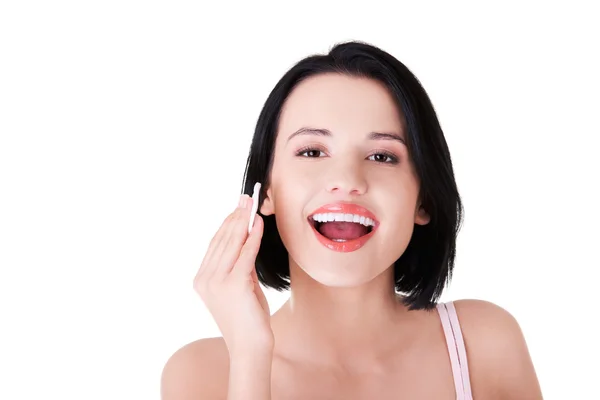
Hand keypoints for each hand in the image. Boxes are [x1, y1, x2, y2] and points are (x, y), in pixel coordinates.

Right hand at [194, 194, 272, 356]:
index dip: (227, 223)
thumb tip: (246, 239)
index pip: (215, 244)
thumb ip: (239, 265)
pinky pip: (245, 254)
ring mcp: (217, 282)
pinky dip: (253, 237)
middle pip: (222, 239)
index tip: (237, 207)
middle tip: (245, 198)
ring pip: (232, 243)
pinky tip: (258, 224)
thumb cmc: (247, 318)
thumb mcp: (240, 287)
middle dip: (235, 216)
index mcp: (201, 280)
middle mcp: (205, 279)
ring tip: (251, 205)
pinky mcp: (233, 284)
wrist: (249, 346)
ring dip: (243, 221)